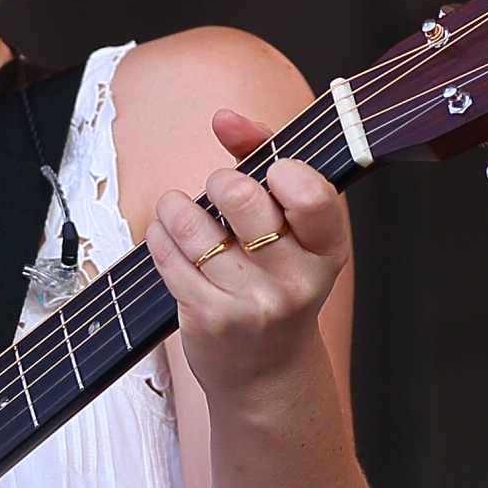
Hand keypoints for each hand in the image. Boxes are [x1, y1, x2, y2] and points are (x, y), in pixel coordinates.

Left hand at [144, 108, 349, 404]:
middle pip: (242, 198)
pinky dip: (160, 235)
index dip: (280, 169)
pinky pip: (168, 257)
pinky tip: (167, 235)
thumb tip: (225, 117)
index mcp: (327, 249)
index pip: (310, 194)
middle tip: (219, 191)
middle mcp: (296, 280)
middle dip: (220, 181)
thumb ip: (266, 159)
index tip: (268, 171)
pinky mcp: (209, 319)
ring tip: (180, 210)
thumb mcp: (292, 227)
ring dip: (177, 207)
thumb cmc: (277, 281)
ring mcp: (252, 304)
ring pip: (194, 226)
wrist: (266, 370)